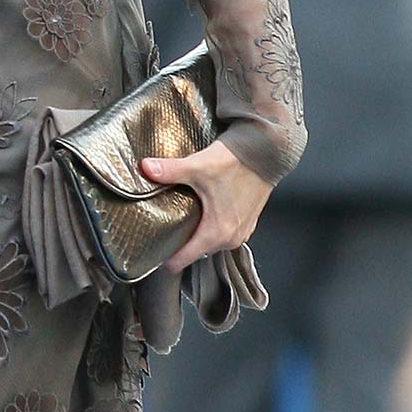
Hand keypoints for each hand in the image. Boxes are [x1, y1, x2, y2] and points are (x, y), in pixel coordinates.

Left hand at [139, 137, 272, 274]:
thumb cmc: (236, 162)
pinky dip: (211, 226)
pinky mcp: (247, 221)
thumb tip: (144, 167)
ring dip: (196, 233)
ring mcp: (242, 231)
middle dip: (179, 243)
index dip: (166, 259)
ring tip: (178, 220)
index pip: (184, 259)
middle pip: (196, 250)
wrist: (266, 151)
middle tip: (159, 229)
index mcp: (217, 233)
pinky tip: (201, 211)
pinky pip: (223, 232)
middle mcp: (231, 238)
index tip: (151, 254)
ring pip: (210, 241)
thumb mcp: (197, 166)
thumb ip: (169, 171)